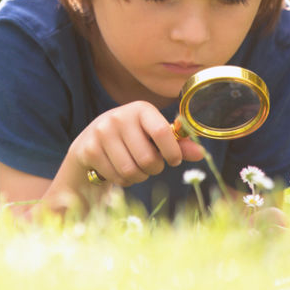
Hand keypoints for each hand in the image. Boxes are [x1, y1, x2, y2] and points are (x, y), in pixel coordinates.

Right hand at [69, 101, 205, 186]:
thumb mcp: (153, 137)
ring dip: (138, 177)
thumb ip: (177, 144)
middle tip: (150, 165)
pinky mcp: (89, 149)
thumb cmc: (131, 140)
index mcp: (140, 109)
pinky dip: (122, 180)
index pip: (163, 132)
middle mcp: (119, 116)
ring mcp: (102, 132)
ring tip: (134, 168)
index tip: (174, 160)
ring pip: (132, 171)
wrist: (89, 144)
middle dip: (153, 169)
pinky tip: (117, 169)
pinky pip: (116, 177)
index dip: (172, 152)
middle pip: (148, 159)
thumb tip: (200, 154)